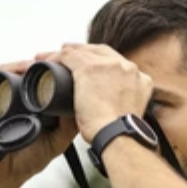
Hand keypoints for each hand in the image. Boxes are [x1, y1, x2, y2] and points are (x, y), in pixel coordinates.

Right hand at [0, 59, 77, 187]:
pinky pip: (2, 73)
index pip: (52, 81)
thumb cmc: (28, 160)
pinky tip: (27, 68)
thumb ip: (69, 127)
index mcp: (40, 105)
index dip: (62, 72)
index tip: (74, 68)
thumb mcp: (57, 142)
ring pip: (21, 68)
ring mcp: (9, 95)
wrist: (2, 172)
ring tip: (46, 63)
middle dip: (49, 63)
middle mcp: (25, 98)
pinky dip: (14, 67)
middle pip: (37, 71)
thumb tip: (80, 104)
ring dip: (34, 64)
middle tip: (62, 61)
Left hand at [37, 43, 153, 143]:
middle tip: (69, 54)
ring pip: (83, 52)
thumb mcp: (130, 114)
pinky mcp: (90, 68)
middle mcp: (126, 67)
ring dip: (66, 54)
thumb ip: (124, 105)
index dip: (99, 60)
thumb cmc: (121, 133)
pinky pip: (69, 56)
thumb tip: (112, 110)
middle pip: (99, 52)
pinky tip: (47, 61)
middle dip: (83, 52)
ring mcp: (108, 65)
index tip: (90, 62)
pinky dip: (56, 58)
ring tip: (51, 57)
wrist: (118, 135)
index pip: (116, 62)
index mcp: (139, 78)